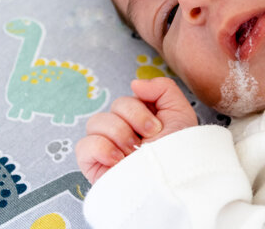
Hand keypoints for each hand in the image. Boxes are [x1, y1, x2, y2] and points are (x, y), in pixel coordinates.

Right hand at [76, 77, 197, 183]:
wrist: (176, 181)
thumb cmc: (180, 151)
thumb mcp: (180, 112)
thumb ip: (162, 88)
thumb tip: (134, 83)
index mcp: (139, 119)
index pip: (127, 99)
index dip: (141, 110)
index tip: (158, 127)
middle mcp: (122, 131)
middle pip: (113, 107)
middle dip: (134, 121)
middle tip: (149, 140)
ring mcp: (106, 148)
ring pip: (95, 122)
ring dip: (120, 134)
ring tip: (135, 152)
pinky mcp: (94, 165)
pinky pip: (83, 145)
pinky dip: (102, 148)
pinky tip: (119, 160)